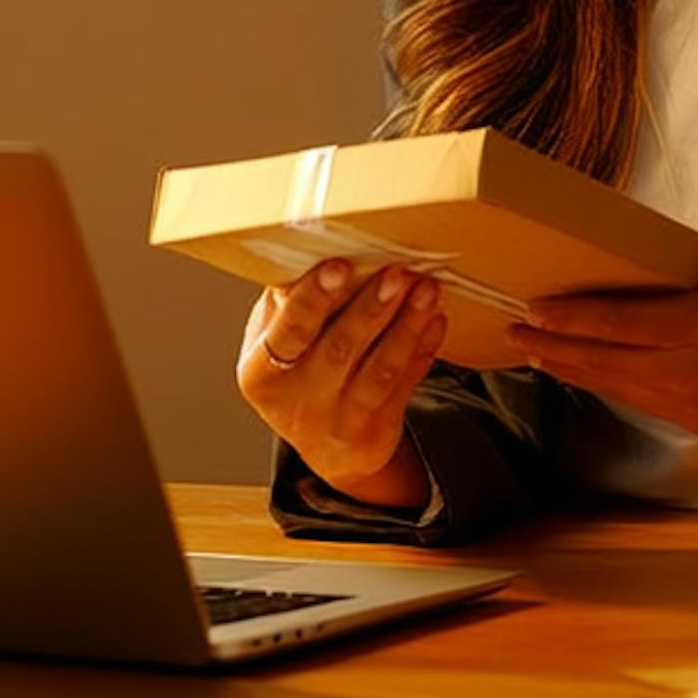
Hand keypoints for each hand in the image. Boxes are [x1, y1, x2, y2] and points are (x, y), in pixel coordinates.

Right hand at [236, 261, 444, 508]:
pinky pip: (404, 385)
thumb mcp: (275, 343)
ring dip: (406, 325)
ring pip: (379, 370)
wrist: (326, 448)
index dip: (313, 299)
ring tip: (426, 289)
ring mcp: (339, 419)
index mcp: (262, 371)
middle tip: (396, 273)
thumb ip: (288, 303)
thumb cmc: (298, 374)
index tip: (339, 266)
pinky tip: (435, 319)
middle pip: (338, 350)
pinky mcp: (376, 429)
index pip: (287, 332)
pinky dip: (423, 349)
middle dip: (370, 308)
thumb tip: (309, 249)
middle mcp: (298, 400)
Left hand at [512, 246, 697, 453]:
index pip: (615, 323)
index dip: (566, 319)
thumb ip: (696, 270)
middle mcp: (690, 371)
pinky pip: (643, 402)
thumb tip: (654, 266)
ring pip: (616, 386)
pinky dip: (611, 384)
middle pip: (601, 361)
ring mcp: (694, 407)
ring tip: (538, 353)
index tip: (529, 308)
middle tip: (513, 331)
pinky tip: (591, 372)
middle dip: (551, 347)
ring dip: (573, 369)